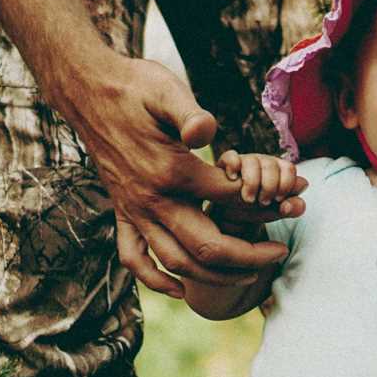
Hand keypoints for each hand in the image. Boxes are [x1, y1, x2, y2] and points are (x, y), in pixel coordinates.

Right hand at [53, 52, 291, 298]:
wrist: (85, 91)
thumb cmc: (133, 86)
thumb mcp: (165, 90)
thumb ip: (190, 114)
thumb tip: (207, 132)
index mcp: (170, 171)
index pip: (229, 199)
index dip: (266, 201)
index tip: (291, 200)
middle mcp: (151, 199)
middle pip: (207, 246)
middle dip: (249, 256)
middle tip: (280, 251)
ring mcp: (134, 210)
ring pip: (176, 262)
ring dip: (215, 277)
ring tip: (249, 274)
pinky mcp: (121, 212)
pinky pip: (134, 258)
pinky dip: (156, 280)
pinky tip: (180, 289)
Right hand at [214, 151, 306, 230]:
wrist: (235, 212)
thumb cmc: (260, 208)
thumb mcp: (278, 211)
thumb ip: (292, 208)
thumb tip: (288, 205)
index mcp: (280, 170)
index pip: (289, 168)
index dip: (285, 185)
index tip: (278, 200)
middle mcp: (264, 162)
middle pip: (271, 165)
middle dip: (269, 187)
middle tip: (263, 203)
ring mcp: (246, 161)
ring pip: (252, 161)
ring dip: (251, 182)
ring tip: (249, 199)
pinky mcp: (228, 163)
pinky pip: (231, 156)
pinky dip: (233, 166)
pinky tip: (233, 178)